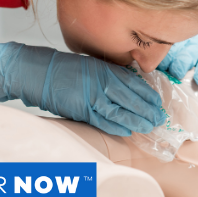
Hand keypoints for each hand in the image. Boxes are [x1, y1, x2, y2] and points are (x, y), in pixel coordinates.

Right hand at [0, 42, 163, 135]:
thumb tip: (128, 86)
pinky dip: (118, 127)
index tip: (158, 103)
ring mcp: (93, 98)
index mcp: (105, 70)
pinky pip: (104, 122)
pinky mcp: (82, 111)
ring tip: (148, 127)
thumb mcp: (91, 66)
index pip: (135, 84)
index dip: (149, 95)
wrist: (38, 72)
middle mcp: (102, 83)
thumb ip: (109, 75)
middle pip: (132, 99)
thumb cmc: (63, 69)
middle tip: (159, 119)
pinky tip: (128, 131)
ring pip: (122, 113)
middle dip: (148, 111)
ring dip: (137, 121)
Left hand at [157, 35, 197, 92]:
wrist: (185, 71)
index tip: (164, 65)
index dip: (170, 54)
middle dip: (185, 60)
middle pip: (193, 50)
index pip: (175, 43)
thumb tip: (143, 64)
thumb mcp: (159, 59)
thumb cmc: (167, 65)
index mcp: (177, 42)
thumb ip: (153, 60)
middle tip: (178, 72)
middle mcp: (195, 47)